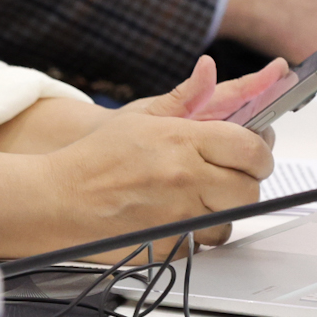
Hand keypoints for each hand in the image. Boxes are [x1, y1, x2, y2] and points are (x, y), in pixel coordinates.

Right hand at [0, 58, 276, 257]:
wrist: (58, 200)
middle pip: (249, 187)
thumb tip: (210, 70)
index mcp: (181, 140)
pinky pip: (204, 244)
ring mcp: (179, 215)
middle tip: (227, 179)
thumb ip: (185, 96)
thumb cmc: (94, 159)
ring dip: (221, 213)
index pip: (250, 147)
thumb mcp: (140, 117)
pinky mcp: (171, 245)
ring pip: (232, 221)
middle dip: (244, 183)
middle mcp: (185, 177)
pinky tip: (174, 221)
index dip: (259, 152)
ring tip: (197, 201)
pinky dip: (195, 235)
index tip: (252, 155)